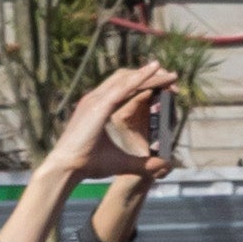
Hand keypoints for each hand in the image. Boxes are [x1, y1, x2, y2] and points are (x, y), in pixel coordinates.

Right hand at [46, 60, 180, 184]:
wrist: (68, 168)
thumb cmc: (89, 165)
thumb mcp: (123, 163)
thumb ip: (145, 164)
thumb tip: (166, 166)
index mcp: (100, 108)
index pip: (126, 89)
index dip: (146, 85)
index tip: (166, 87)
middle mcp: (97, 99)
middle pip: (128, 79)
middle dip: (152, 77)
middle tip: (174, 79)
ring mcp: (96, 100)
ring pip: (128, 80)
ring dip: (151, 76)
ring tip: (171, 75)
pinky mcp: (99, 106)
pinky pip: (124, 88)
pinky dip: (140, 78)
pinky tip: (155, 73)